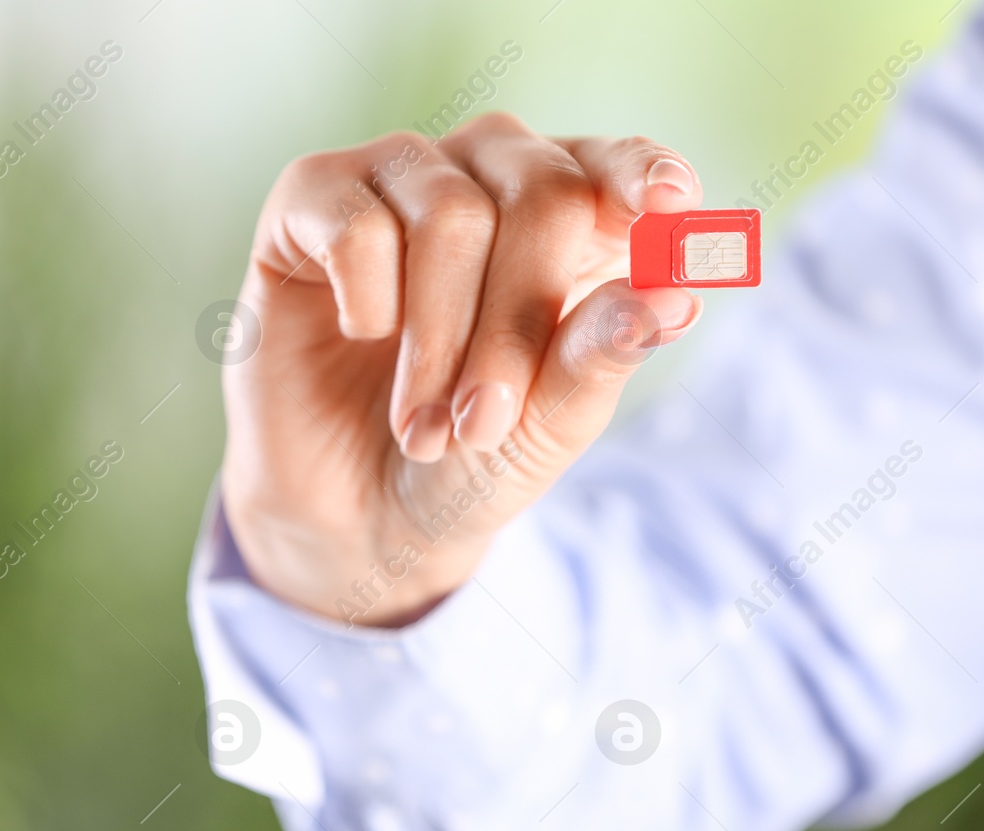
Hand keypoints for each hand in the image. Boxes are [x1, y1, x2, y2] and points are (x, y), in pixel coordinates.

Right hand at [219, 112, 704, 625]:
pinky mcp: (311, 195)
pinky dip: (367, 303)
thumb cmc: (472, 456)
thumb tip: (672, 297)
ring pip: (448, 214)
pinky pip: (356, 224)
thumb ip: (603, 355)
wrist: (359, 512)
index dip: (642, 177)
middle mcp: (488, 174)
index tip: (670, 208)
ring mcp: (400, 175)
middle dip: (517, 325)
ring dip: (438, 340)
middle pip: (540, 193)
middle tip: (484, 425)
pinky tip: (360, 337)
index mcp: (571, 216)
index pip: (617, 165)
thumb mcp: (550, 422)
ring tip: (425, 428)